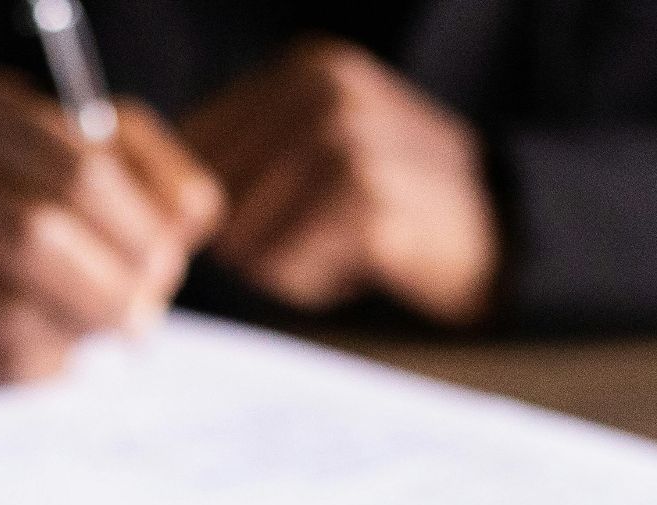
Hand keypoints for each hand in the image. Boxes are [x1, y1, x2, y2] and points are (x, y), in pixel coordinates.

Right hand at [0, 70, 222, 381]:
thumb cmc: (59, 183)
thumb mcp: (119, 154)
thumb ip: (164, 178)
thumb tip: (182, 222)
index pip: (77, 172)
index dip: (134, 229)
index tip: (164, 264)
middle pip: (31, 237)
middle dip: (104, 289)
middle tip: (141, 317)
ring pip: (1, 310)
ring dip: (72, 332)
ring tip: (100, 331)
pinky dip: (37, 365)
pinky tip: (59, 350)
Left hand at [183, 38, 498, 326]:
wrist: (504, 233)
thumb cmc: (395, 202)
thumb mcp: (324, 147)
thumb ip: (246, 153)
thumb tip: (151, 198)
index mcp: (305, 69)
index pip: (194, 145)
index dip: (208, 204)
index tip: (258, 222)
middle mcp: (323, 91)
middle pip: (212, 196)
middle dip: (248, 237)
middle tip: (316, 237)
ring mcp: (346, 141)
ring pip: (243, 236)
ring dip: (281, 264)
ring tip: (340, 248)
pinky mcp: (364, 201)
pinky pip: (284, 267)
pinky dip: (311, 283)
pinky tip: (360, 265)